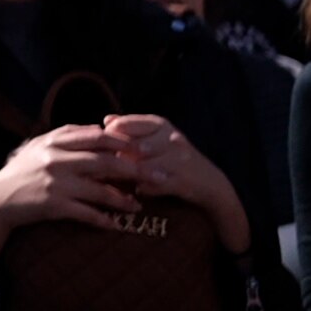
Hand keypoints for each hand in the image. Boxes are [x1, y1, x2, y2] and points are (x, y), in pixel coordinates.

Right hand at [0, 125, 142, 276]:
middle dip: (136, 170)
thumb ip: (67, 136)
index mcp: (54, 141)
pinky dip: (103, 219)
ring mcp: (56, 183)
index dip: (124, 143)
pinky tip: (116, 224)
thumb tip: (99, 129)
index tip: (145, 150)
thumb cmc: (22, 171)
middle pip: (105, 162)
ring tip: (138, 205)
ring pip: (100, 190)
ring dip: (123, 199)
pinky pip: (87, 214)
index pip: (97, 137)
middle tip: (158, 177)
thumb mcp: (39, 146)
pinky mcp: (54, 205)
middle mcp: (56, 159)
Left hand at [106, 114, 250, 254]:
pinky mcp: (182, 180)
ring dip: (128, 175)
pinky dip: (144, 189)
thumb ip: (131, 127)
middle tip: (103, 168)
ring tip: (120, 180)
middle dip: (115, 159)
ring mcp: (178, 159)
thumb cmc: (174, 158)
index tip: (100, 149)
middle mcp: (170, 137)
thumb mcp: (155, 137)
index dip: (107, 139)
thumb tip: (106, 119)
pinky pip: (153, 185)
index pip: (122, 125)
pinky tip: (140, 190)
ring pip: (140, 167)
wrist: (209, 183)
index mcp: (159, 124)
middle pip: (129, 147)